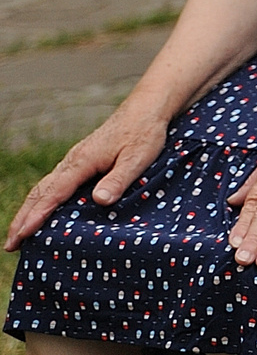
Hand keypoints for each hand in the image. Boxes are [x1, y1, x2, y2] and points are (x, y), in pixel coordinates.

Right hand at [6, 105, 168, 248]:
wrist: (145, 109)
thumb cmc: (144, 133)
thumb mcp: (138, 157)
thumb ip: (119, 178)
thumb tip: (100, 200)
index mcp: (82, 162)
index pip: (54, 192)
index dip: (37, 215)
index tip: (22, 235)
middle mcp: (72, 162)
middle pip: (40, 192)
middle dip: (22, 218)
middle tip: (10, 245)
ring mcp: (74, 162)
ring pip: (44, 188)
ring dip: (28, 211)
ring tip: (18, 235)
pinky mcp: (80, 163)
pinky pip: (54, 184)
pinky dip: (42, 200)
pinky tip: (42, 212)